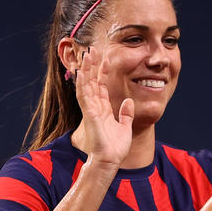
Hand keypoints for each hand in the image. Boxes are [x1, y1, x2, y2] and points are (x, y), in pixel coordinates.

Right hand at [75, 48, 134, 168]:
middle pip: (91, 82)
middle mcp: (95, 107)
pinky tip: (81, 73)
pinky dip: (82, 84)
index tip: (106, 58)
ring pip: (86, 85)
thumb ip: (126, 114)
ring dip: (86, 70)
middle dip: (92, 65)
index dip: (103, 71)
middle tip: (93, 49)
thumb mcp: (125, 127)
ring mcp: (90, 110)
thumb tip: (129, 102)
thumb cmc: (115, 148)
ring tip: (87, 55)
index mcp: (103, 109)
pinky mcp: (89, 115)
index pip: (101, 85)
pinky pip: (83, 97)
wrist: (110, 161)